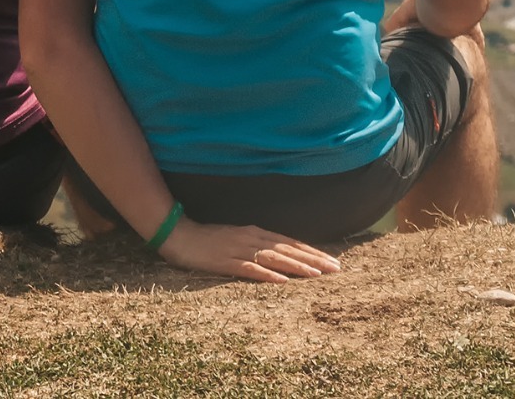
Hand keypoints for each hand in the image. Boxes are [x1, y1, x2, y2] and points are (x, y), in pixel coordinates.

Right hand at [156, 218, 341, 282]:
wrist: (179, 234)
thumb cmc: (208, 239)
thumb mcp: (237, 238)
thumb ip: (257, 246)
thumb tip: (280, 258)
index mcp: (255, 233)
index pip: (290, 243)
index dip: (312, 252)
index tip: (332, 262)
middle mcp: (251, 238)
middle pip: (288, 250)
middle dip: (313, 259)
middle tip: (335, 269)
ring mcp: (239, 249)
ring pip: (274, 258)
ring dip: (296, 266)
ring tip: (317, 275)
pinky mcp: (225, 261)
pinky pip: (249, 268)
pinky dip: (267, 275)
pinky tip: (281, 281)